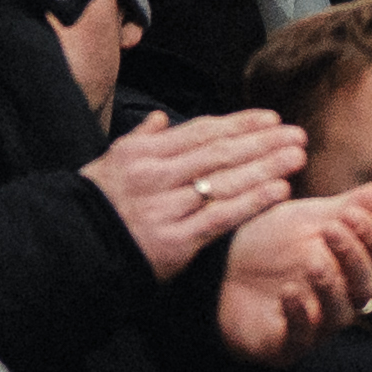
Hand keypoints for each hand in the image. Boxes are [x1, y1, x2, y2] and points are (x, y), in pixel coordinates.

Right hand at [87, 106, 306, 280]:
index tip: (271, 119)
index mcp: (146, 154)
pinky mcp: (174, 241)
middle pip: (220, 152)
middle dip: (263, 142)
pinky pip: (220, 217)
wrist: (72, 252)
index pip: (202, 132)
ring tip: (298, 156)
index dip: (239, 124)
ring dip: (267, 166)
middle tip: (298, 134)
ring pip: (226, 181)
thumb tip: (161, 119)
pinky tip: (278, 190)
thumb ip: (140, 139)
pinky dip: (252, 201)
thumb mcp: (110, 164)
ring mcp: (167, 208)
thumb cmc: (96, 208)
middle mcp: (159, 175)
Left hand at [215, 180, 371, 359]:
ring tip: (314, 262)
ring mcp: (312, 326)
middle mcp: (339, 301)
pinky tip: (289, 292)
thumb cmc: (273, 242)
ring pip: (339, 316)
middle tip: (331, 229)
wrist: (219, 264)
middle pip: (367, 289)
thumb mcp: (315, 215)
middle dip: (354, 258)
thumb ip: (360, 205)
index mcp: (353, 270)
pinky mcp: (282, 346)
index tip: (353, 213)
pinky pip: (299, 339)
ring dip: (331, 287)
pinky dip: (298, 315)